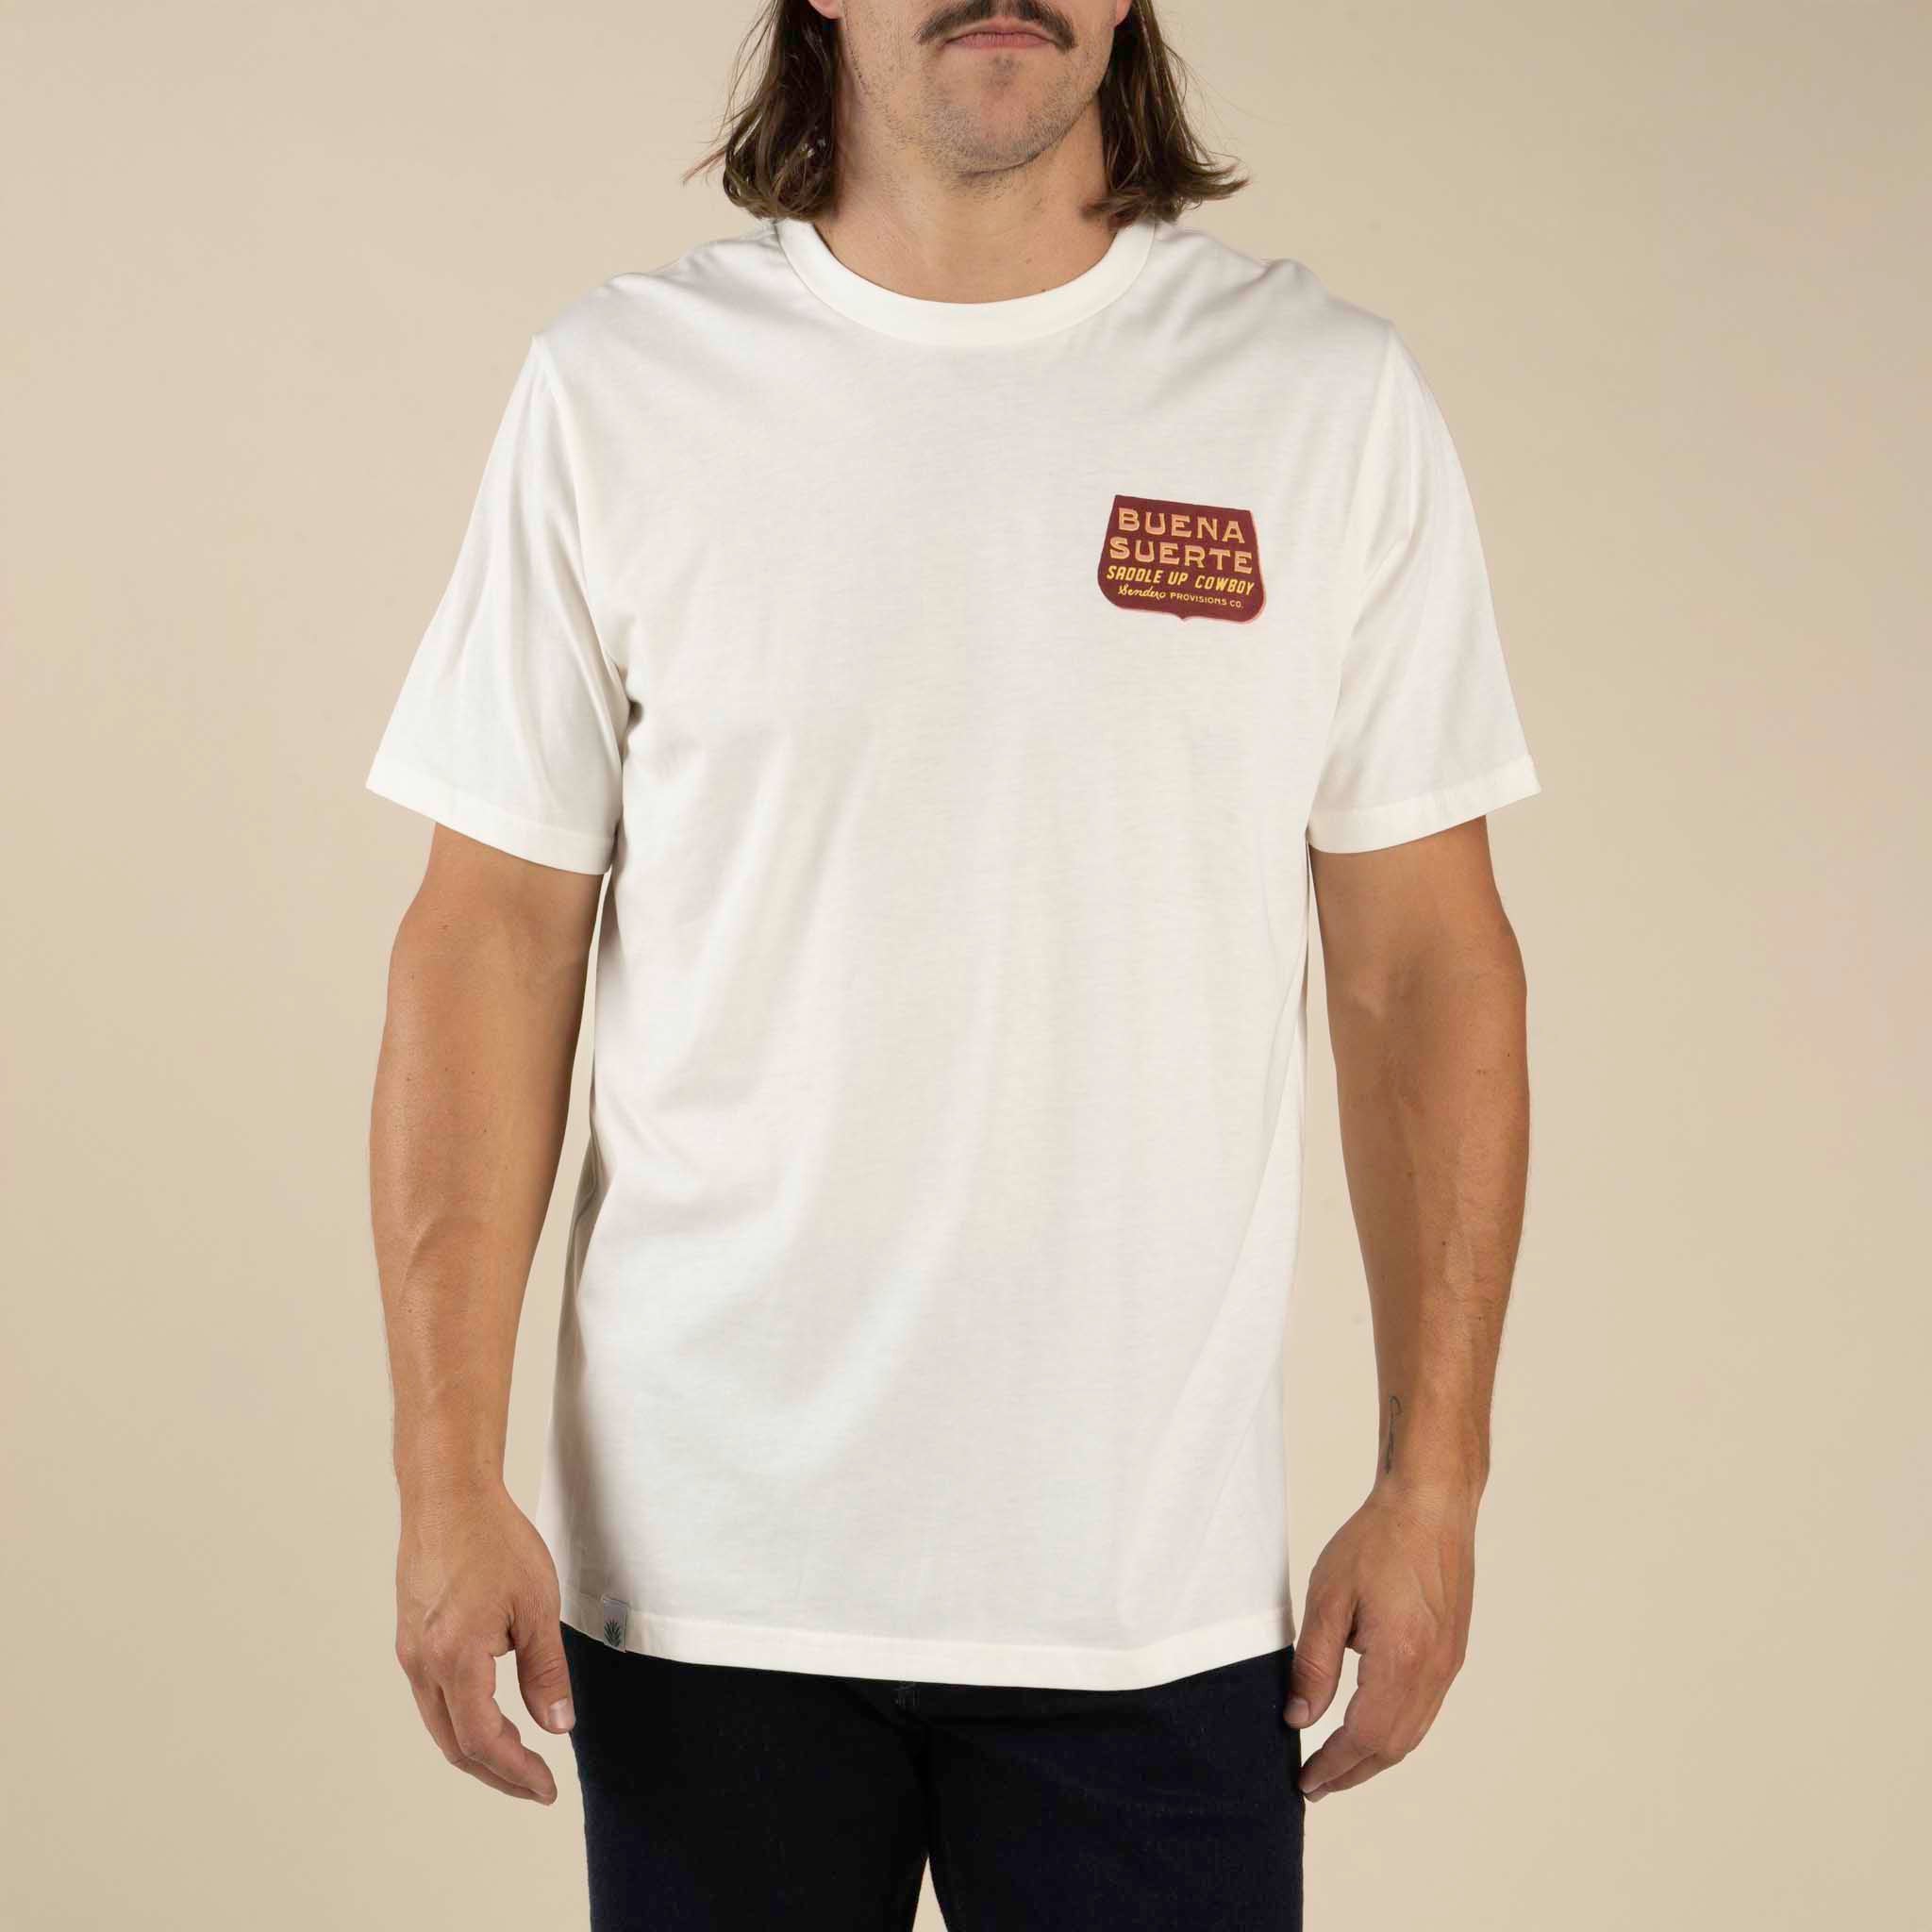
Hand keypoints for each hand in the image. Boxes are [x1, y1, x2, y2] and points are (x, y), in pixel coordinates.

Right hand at [393, 1479, 574, 1802]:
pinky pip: (433, 1698)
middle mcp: (422, 1664)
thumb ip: (546, 1672)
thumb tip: (557, 1725)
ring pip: (440, 1725)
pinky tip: (489, 1718)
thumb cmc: (492, 1540)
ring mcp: (410, 1653)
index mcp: (454, 1658)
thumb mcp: (535, 1606)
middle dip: (497, 1773)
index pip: (483, 1741)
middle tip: (536, 1785)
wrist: (447, 1496)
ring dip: (478, 1751)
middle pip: (456, 1745)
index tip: (546, 1787)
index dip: (516, 1772)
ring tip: (518, 1760)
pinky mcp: (411, 1639)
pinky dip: (462, 1721)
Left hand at [1284, 1482, 1476, 1799]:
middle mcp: (1432, 1672)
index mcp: (1400, 1661)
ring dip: (1374, 1755)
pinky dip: (1395, 1730)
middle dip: (1352, 1771)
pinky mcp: (1452, 1651)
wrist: (1431, 1504)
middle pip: (1391, 1746)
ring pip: (1412, 1732)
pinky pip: (1425, 1709)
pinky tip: (1372, 1727)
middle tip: (1316, 1784)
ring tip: (1339, 1764)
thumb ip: (1314, 1663)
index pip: (1362, 1736)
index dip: (1332, 1765)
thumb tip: (1299, 1717)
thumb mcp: (1329, 1598)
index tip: (1305, 1782)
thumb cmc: (1378, 1540)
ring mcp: (1448, 1664)